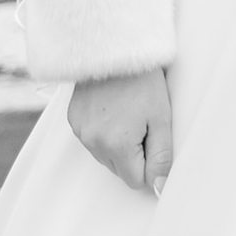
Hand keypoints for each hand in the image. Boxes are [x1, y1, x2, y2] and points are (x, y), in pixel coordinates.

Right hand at [67, 68, 175, 194]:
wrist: (115, 47)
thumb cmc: (143, 81)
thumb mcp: (161, 119)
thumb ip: (161, 158)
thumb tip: (159, 188)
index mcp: (116, 146)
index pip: (136, 180)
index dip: (150, 163)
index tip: (155, 137)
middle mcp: (93, 142)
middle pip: (120, 170)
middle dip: (135, 154)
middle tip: (144, 122)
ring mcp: (80, 131)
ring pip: (106, 156)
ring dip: (119, 144)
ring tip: (129, 112)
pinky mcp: (73, 119)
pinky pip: (93, 140)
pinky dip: (105, 132)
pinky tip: (114, 108)